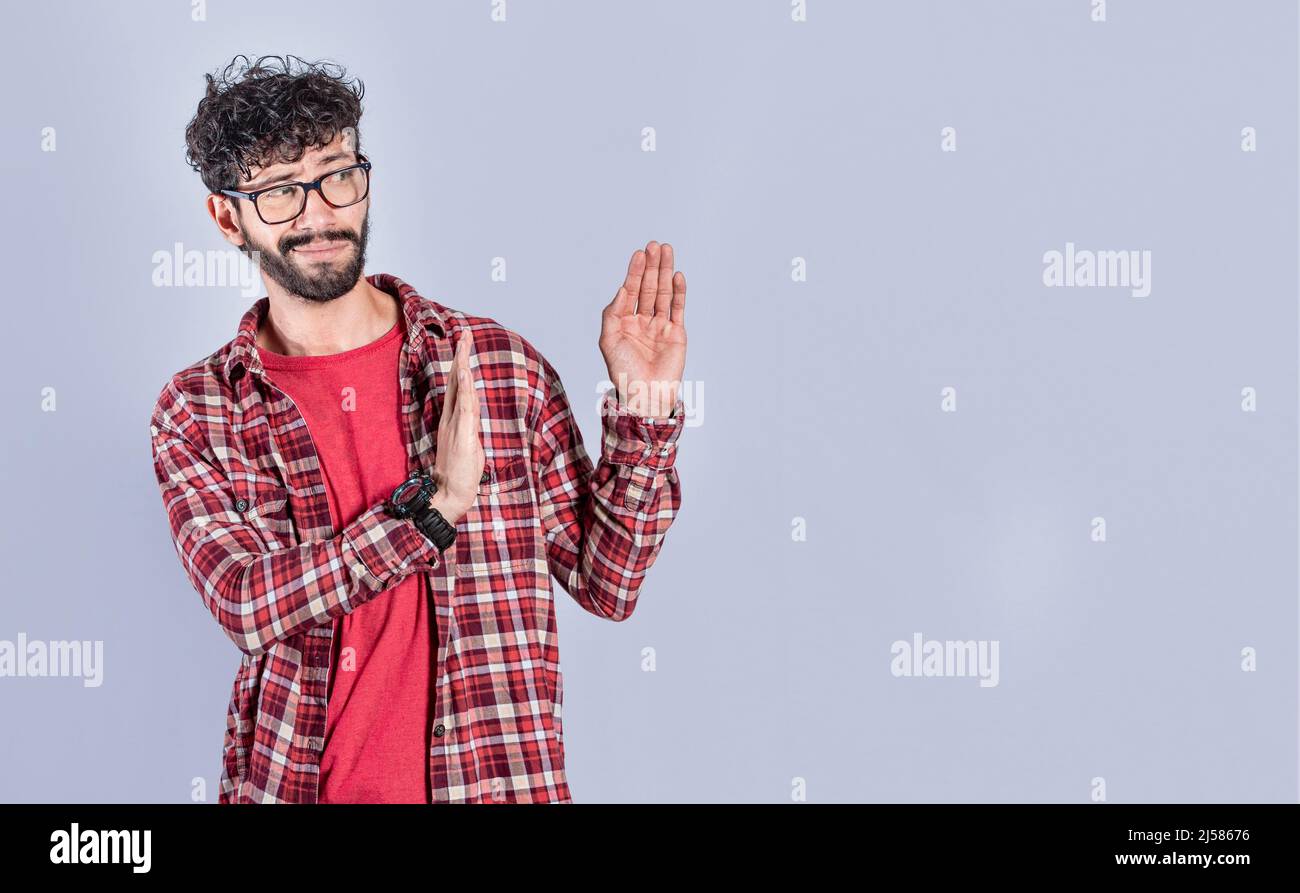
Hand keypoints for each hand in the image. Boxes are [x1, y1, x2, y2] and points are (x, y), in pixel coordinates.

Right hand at [429, 329, 483, 525]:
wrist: (448, 495)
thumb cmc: (457, 475)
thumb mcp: (466, 447)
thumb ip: (466, 431)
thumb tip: (470, 418)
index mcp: (452, 421)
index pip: (456, 389)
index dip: (460, 368)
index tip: (463, 347)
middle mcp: (450, 419)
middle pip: (455, 382)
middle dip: (460, 357)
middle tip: (464, 334)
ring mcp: (455, 426)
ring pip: (459, 390)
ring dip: (462, 365)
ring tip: (464, 343)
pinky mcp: (461, 435)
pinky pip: (462, 407)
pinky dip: (463, 389)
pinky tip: (464, 373)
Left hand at [599, 240, 687, 417]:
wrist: (644, 394)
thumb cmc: (623, 371)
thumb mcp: (608, 340)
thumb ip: (613, 312)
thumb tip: (623, 289)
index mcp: (624, 321)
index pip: (631, 290)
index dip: (635, 272)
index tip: (639, 254)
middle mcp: (643, 320)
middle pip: (649, 287)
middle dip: (652, 266)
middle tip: (655, 245)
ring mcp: (660, 326)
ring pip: (664, 293)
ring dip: (665, 272)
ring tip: (667, 251)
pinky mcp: (676, 333)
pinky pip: (678, 308)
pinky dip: (678, 292)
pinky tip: (677, 276)